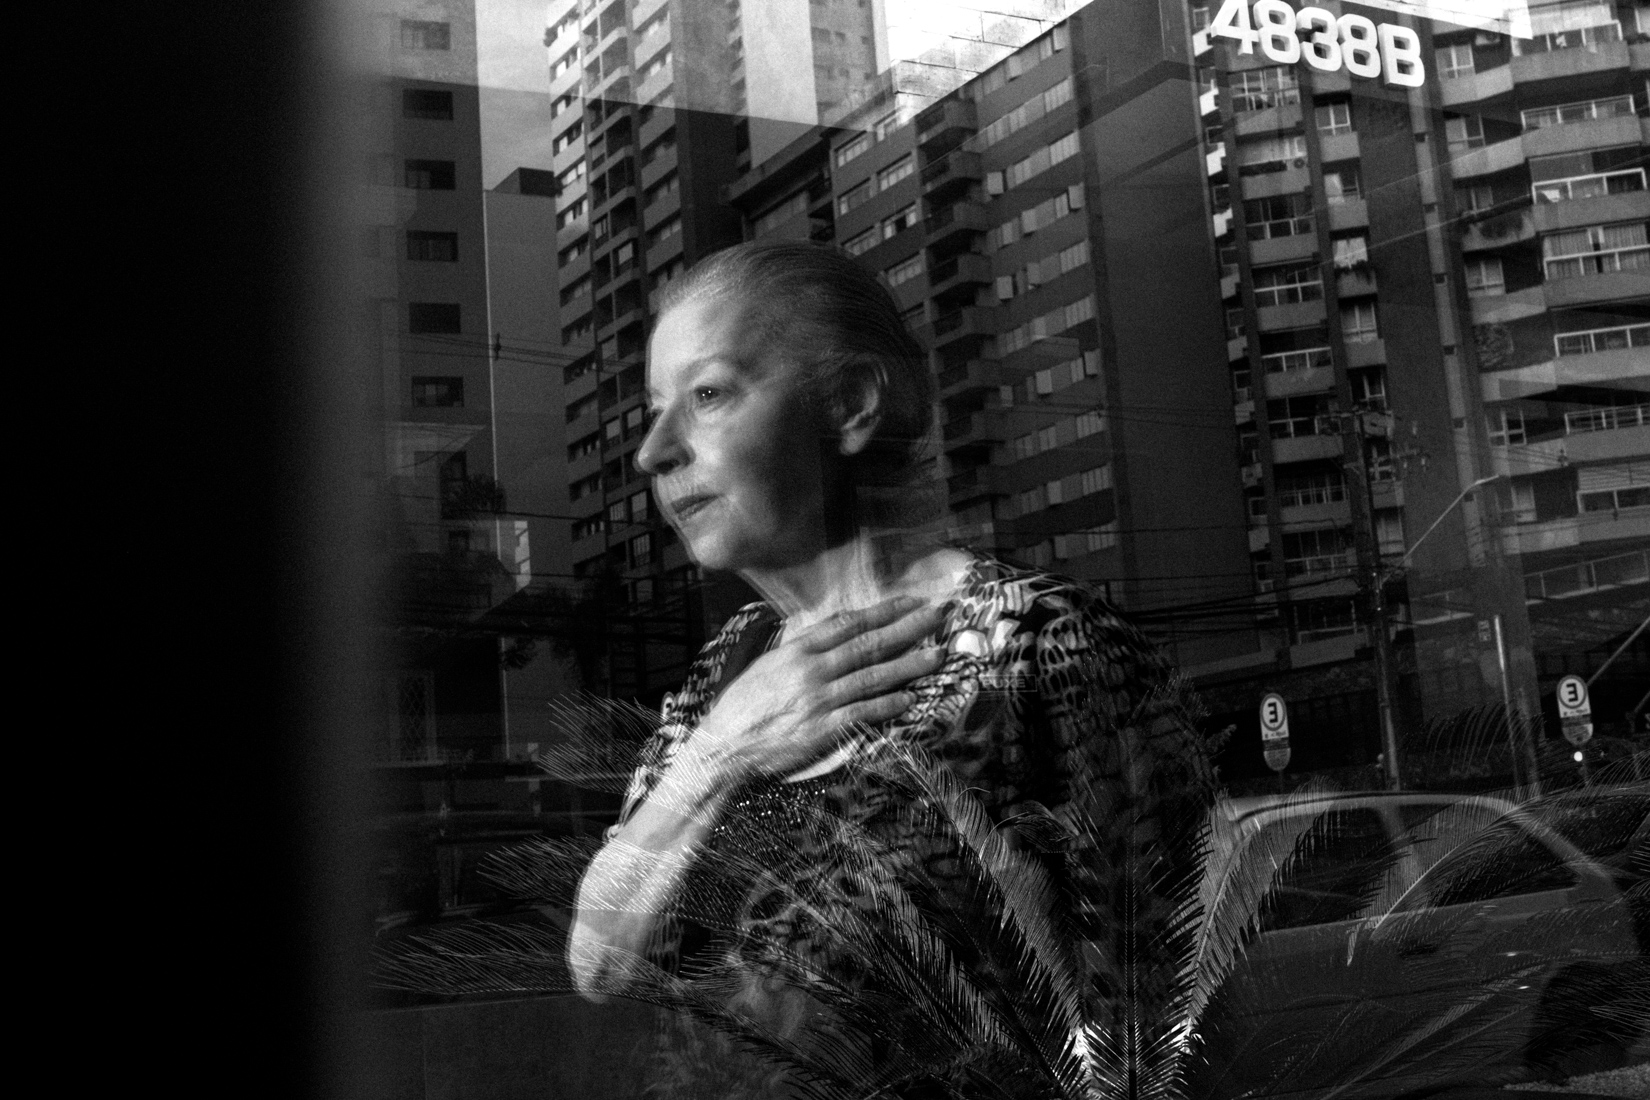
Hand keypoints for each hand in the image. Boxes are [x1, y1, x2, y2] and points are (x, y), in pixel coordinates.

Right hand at [686, 596, 946, 782]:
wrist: (724, 744)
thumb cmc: (744, 704)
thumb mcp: (769, 664)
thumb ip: (802, 649)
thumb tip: (834, 633)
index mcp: (797, 649)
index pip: (848, 623)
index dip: (883, 611)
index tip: (911, 601)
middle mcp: (811, 669)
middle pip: (868, 644)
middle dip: (908, 628)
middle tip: (939, 615)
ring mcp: (818, 699)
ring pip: (872, 676)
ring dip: (908, 665)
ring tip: (937, 654)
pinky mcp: (822, 729)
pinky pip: (862, 713)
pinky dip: (887, 705)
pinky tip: (910, 698)